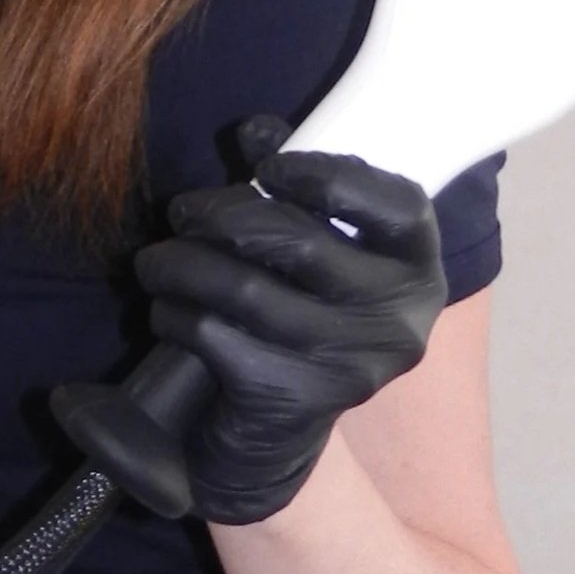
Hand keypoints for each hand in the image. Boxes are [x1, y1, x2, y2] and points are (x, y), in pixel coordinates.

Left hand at [132, 118, 446, 524]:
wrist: (270, 443)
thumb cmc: (291, 319)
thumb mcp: (309, 251)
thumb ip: (292, 186)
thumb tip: (257, 131)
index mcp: (418, 271)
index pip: (395, 205)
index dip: (327, 175)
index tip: (268, 166)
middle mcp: (398, 322)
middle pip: (299, 242)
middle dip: (223, 214)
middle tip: (183, 211)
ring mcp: (351, 368)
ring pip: (245, 289)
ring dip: (183, 263)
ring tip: (157, 260)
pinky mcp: (294, 403)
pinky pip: (216, 337)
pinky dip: (177, 314)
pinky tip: (167, 310)